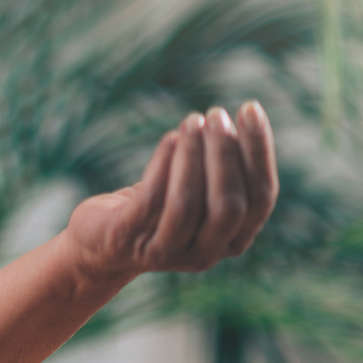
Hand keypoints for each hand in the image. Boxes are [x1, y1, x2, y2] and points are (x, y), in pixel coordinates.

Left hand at [64, 102, 277, 284]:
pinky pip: (152, 199)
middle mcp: (207, 254)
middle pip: (230, 204)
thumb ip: (224, 169)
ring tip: (192, 120)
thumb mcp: (198, 191)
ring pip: (188, 203)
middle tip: (216, 114)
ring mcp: (168, 252)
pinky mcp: (129, 241)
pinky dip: (164, 164)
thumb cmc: (158, 207)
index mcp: (235, 240)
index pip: (262, 198)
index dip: (260, 152)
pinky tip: (170, 137)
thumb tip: (248, 117)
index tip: (250, 109)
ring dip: (193, 156)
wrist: (100, 242)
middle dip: (226, 154)